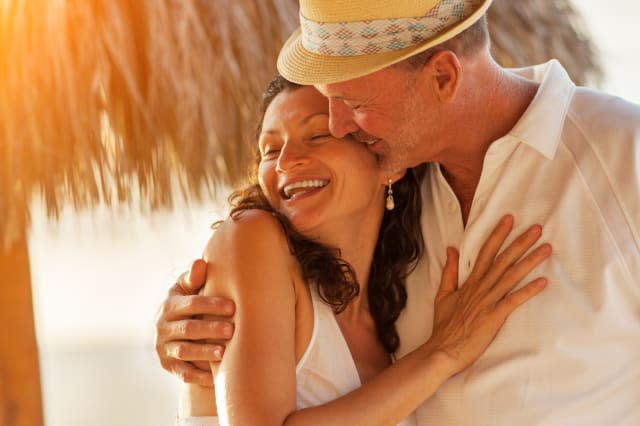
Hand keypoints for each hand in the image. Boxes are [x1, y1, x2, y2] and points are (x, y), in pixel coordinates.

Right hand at [155, 259, 235, 386]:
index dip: (211, 304)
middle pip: (188, 329)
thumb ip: (193, 278)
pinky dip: (198, 376)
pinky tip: (215, 377)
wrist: (172, 328)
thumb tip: (200, 263)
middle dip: (210, 329)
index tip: (232, 306)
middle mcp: (163, 327)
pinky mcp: (169, 365)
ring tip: (224, 353)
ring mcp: (164, 347)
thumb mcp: (186, 288)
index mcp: (170, 305)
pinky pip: (183, 373)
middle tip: (232, 330)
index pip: (190, 304)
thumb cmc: (188, 302)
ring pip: (184, 351)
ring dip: (204, 352)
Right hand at [426, 215, 550, 375]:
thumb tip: (452, 249)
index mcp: (470, 282)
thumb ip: (450, 271)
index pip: (486, 252)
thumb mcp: (443, 294)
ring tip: (546, 248)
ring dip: (530, 261)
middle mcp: (481, 288)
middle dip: (520, 242)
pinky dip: (528, 291)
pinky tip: (543, 281)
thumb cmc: (444, 325)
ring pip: (511, 276)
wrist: (443, 349)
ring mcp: (488, 302)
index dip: (498, 234)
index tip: (509, 219)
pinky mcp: (494, 317)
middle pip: (503, 260)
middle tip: (537, 228)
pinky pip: (513, 301)